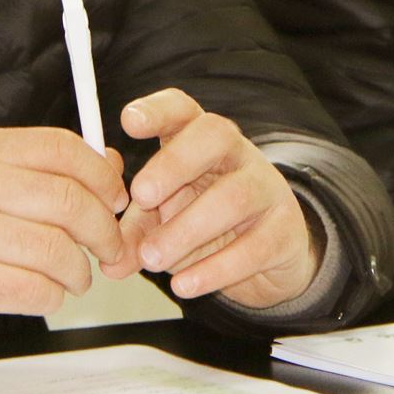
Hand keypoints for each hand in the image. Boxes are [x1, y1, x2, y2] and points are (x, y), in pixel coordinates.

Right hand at [0, 127, 132, 349]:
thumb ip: (39, 171)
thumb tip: (111, 169)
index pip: (63, 149)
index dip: (103, 176)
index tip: (117, 200)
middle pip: (69, 200)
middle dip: (104, 232)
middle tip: (109, 250)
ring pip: (57, 250)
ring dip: (79, 272)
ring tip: (74, 277)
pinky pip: (34, 290)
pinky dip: (51, 297)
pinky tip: (44, 294)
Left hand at [110, 88, 320, 308]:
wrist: (269, 256)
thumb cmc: (206, 222)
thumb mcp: (164, 221)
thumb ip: (135, 235)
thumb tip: (109, 263)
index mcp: (199, 140)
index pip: (183, 109)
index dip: (157, 110)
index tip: (129, 122)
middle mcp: (237, 154)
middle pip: (214, 135)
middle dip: (174, 162)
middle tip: (141, 196)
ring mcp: (266, 189)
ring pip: (233, 197)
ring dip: (186, 230)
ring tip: (152, 258)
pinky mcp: (284, 231)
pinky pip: (253, 247)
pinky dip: (213, 269)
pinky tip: (184, 284)